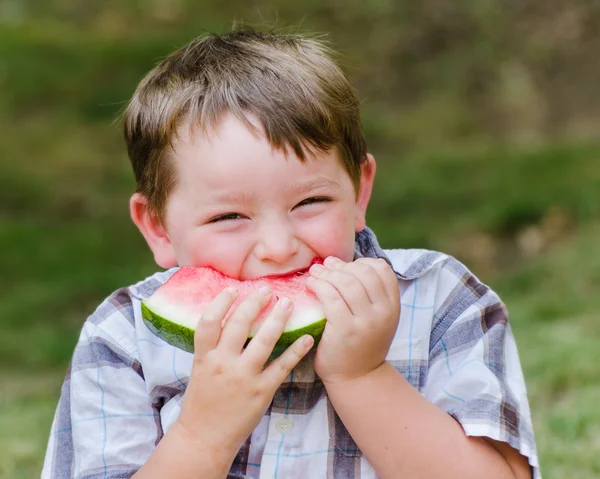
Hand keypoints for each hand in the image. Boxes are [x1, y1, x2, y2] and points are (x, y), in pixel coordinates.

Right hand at [174, 287, 313, 464]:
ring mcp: (244, 377)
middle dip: (254, 303)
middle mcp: (223, 364)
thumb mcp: (199, 369)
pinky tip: (307, 337)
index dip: (221, 302)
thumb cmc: (202, 401)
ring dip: (277, 318)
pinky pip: (282, 366)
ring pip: (263, 341)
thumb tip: (227, 318)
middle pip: (238, 325)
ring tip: (287, 302)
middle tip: (266, 289)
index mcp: (204, 357)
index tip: (234, 288)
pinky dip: (296, 350)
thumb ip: (212, 346)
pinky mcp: (261, 391)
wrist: (205, 437)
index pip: (209, 322)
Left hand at [306, 257, 399, 383]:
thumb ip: (368, 293)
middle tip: (325, 266)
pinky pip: (331, 297)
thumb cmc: (361, 344)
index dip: (362, 262)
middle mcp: (383, 312)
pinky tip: (310, 285)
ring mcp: (366, 321)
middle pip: (362, 273)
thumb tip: (338, 262)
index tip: (345, 266)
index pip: (382, 270)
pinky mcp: (346, 329)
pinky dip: (319, 285)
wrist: (357, 378)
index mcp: (393, 306)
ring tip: (314, 273)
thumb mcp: (375, 318)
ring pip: (346, 282)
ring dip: (326, 273)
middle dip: (341, 266)